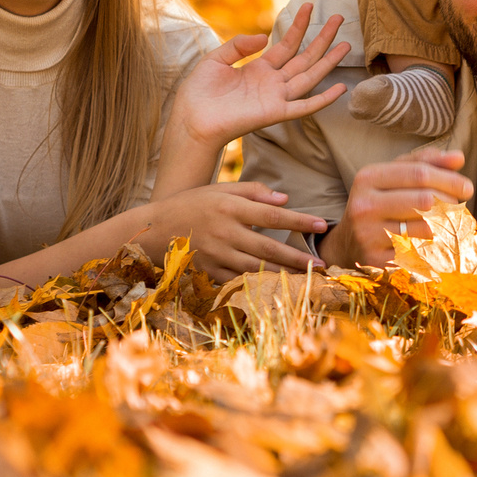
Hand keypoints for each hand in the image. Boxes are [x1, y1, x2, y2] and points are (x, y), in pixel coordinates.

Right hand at [128, 182, 329, 277]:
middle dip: (298, 257)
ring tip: (306, 279)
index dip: (299, 221)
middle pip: (269, 247)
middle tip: (322, 264)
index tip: (322, 225)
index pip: (273, 215)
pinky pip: (238, 280)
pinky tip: (276, 288)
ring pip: (256, 268)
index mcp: (230, 207)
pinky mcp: (209, 272)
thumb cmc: (192, 203)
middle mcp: (225, 232)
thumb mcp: (220, 189)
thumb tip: (285, 198)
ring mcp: (216, 254)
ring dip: (283, 274)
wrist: (154, 229)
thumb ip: (253, 191)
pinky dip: (258, 284)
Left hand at [167, 4, 350, 149]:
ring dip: (328, 61)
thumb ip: (239, 45)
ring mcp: (276, 97)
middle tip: (339, 18)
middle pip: (304, 57)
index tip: (309, 6)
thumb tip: (265, 37)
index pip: (286, 44)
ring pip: (309, 76)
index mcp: (259, 68)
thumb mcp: (216, 59)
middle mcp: (272, 82)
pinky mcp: (275, 112)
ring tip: (346, 44)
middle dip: (322, 38)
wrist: (191, 119)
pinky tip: (339, 88)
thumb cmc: (199, 92)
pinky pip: (304, 106)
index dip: (298, 25)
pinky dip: (322, 99)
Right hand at [329, 148, 473, 266]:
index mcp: (368, 177)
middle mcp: (364, 205)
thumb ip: (424, 163)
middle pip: (424, 200)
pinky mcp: (375, 259)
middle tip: (461, 206)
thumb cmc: (378, 203)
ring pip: (425, 228)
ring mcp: (368, 234)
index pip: (419, 173)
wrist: (347, 243)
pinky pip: (418, 252)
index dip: (449, 179)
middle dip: (450, 202)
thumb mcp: (393, 177)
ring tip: (446, 223)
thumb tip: (458, 158)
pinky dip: (432, 247)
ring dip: (443, 226)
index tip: (468, 187)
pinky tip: (434, 243)